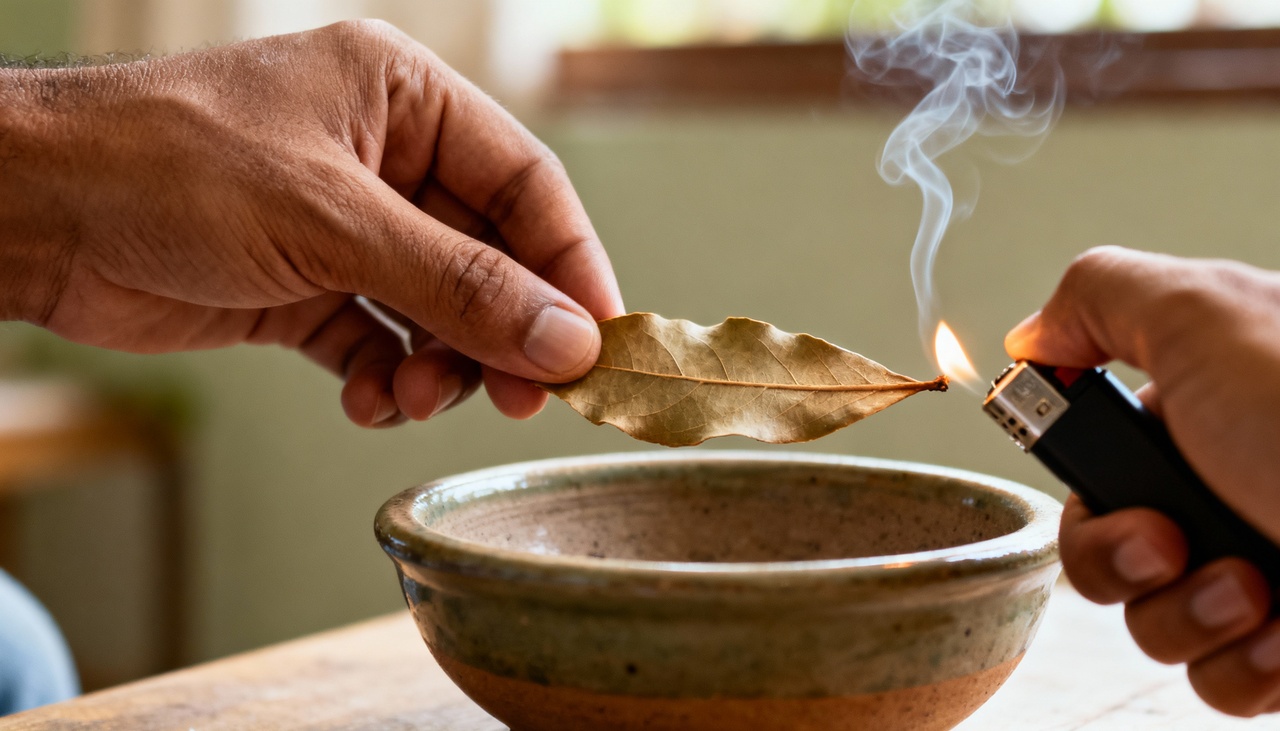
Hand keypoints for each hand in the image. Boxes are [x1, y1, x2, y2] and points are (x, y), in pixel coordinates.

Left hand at [0, 21, 623, 426]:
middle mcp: (385, 160)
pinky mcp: (306, 287)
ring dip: (440, 364)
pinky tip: (366, 399)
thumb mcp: (332, 222)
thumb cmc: (167, 165)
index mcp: (403, 100)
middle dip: (503, 331)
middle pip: (489, 257)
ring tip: (412, 396)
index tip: (597, 342)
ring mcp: (347, 228)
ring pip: (439, 310)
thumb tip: (566, 340)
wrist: (33, 214)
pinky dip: (383, 378)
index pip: (526, 185)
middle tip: (522, 397)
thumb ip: (457, 286)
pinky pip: (379, 341)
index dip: (571, 266)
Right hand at [1006, 245, 1279, 715]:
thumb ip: (1097, 298)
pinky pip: (1219, 681)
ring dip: (1190, 616)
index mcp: (1199, 419)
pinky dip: (1244, 664)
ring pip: (1156, 626)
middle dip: (1125, 564)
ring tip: (1259, 589)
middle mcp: (1224, 494)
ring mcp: (1260, 573)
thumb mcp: (1203, 313)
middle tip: (1173, 546)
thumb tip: (1030, 335)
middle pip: (1108, 558)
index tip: (1115, 493)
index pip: (1093, 477)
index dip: (1086, 500)